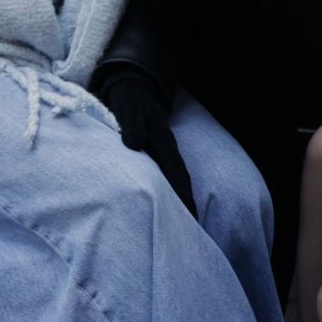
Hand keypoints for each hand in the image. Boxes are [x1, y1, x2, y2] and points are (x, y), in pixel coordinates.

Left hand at [102, 76, 197, 214]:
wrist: (132, 87)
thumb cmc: (129, 101)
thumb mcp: (128, 108)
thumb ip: (131, 125)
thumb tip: (134, 144)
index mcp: (164, 143)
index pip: (177, 175)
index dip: (183, 197)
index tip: (191, 219)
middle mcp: (167, 151)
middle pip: (181, 183)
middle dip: (188, 207)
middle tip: (193, 235)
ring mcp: (163, 153)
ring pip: (175, 182)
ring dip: (181, 203)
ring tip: (185, 227)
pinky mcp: (155, 155)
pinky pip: (166, 178)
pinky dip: (170, 194)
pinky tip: (167, 209)